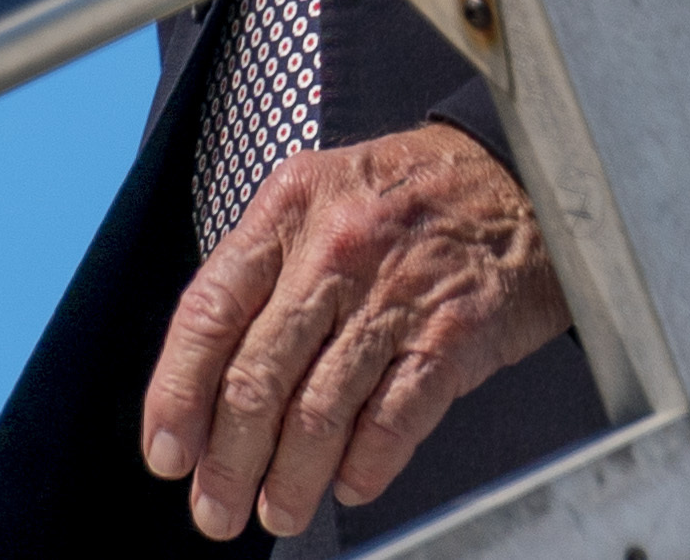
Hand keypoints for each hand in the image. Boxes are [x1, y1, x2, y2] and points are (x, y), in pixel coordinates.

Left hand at [141, 123, 570, 540]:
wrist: (521, 177)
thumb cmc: (408, 197)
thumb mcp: (321, 196)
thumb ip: (266, 272)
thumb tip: (208, 381)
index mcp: (287, 210)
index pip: (208, 311)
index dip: (176, 393)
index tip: (168, 453)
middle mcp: (334, 250)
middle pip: (256, 379)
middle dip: (228, 463)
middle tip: (216, 508)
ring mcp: (396, 295)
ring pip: (318, 414)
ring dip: (290, 481)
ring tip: (278, 512)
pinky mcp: (453, 336)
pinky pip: (392, 422)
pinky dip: (365, 468)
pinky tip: (349, 485)